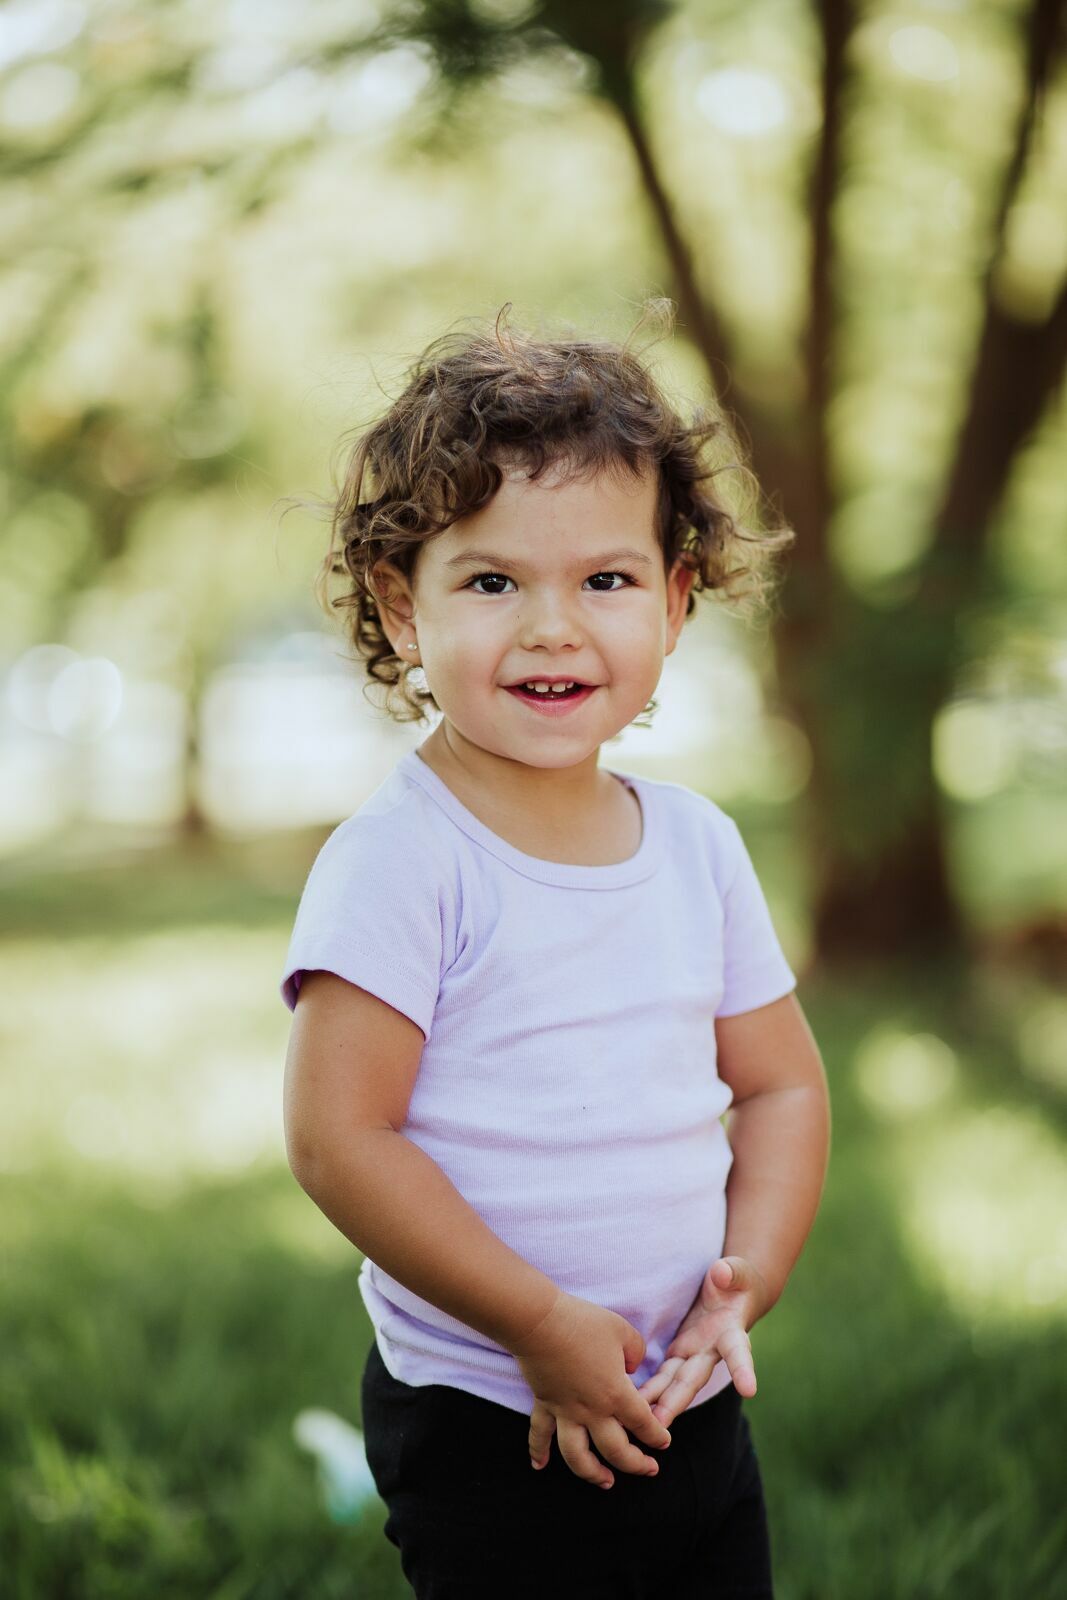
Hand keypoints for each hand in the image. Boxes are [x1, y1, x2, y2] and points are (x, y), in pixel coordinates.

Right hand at [511, 1292, 671, 1490]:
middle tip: (648, 1470)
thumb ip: (636, 1351)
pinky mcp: (544, 1404)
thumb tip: (632, 1365)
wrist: (539, 1321)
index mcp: (616, 1393)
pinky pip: (539, 1434)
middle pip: (616, 1451)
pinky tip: (539, 1466)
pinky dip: (538, 1451)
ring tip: (606, 1483)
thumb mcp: (622, 1331)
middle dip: (635, 1465)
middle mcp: (592, 1410)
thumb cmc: (583, 1323)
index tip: (664, 1442)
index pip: (643, 1423)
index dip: (657, 1436)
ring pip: (578, 1456)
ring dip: (592, 1474)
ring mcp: (566, 1411)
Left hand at [636, 1256, 771, 1428]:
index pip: (739, 1351)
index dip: (743, 1369)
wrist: (732, 1297)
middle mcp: (712, 1351)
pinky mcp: (679, 1354)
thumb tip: (721, 1272)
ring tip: (638, 1423)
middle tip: (661, 1424)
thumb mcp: (737, 1272)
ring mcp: (694, 1355)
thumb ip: (731, 1273)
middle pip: (694, 1378)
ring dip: (658, 1402)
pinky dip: (650, 1390)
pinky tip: (630, 1404)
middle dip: (677, 1400)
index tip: (749, 1390)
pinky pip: (663, 1375)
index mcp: (732, 1333)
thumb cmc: (737, 1282)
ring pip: (674, 1382)